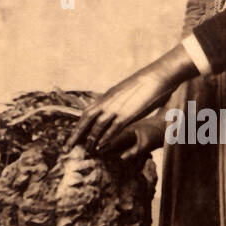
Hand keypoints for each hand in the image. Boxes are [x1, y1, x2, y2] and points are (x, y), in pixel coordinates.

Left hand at [72, 45, 196, 154]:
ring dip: (91, 139)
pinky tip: (101, 147)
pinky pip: (113, 129)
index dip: (80, 124)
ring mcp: (116, 108)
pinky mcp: (127, 114)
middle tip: (69, 145)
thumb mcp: (127, 91)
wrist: (157, 75)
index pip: (88, 112)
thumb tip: (117, 104)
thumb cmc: (146, 82)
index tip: (74, 134)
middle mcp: (108, 101)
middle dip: (77, 133)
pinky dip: (106, 138)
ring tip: (86, 150)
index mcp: (108, 96)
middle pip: (87, 119)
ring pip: (97, 126)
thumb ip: (119, 100)